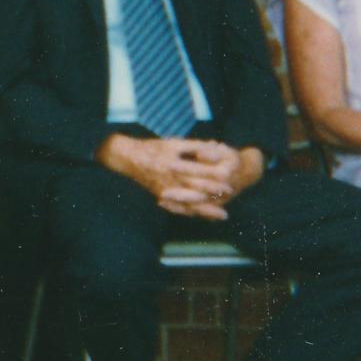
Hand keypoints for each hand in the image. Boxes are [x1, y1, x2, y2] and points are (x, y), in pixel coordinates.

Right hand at [96, 135, 244, 219]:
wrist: (129, 158)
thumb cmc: (154, 148)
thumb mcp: (174, 143)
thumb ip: (196, 147)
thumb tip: (216, 154)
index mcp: (173, 164)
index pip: (198, 171)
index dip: (215, 174)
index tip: (230, 176)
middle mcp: (169, 180)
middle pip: (196, 189)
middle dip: (214, 192)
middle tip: (230, 193)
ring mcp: (165, 191)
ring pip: (189, 203)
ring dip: (207, 209)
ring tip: (222, 214)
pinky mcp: (162, 197)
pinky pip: (179, 209)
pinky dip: (193, 213)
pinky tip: (204, 216)